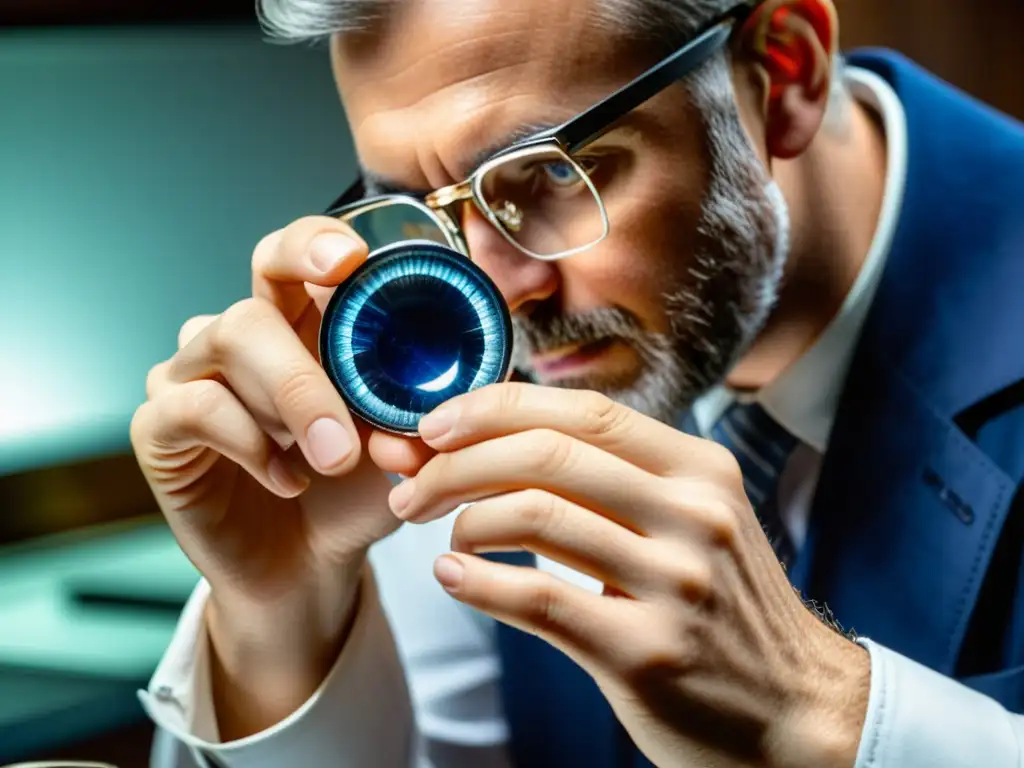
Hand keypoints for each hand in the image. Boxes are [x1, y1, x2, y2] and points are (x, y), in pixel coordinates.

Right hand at [130, 217, 430, 737]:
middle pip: (253, 300)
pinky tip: (285, 479)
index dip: (314, 244)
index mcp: (301, 324)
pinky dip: (247, 440)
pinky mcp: (161, 427)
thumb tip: (439, 413)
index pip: (293, 256)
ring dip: (292, 402)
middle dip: (307, 358)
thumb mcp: (401, 453)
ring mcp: (195, 376)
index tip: (347, 261)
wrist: (305, 569)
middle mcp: (242, 338)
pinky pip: (192, 405)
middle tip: (350, 415)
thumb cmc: (351, 496)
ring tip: (333, 459)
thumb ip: (420, 421)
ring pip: (226, 341)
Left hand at [390, 383, 870, 767]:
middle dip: (457, 463)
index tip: (437, 424)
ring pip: (533, 516)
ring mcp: (675, 583)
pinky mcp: (647, 652)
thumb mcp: (692, 521)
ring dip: (462, 519)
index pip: (582, 412)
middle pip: (546, 455)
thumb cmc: (723, 606)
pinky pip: (537, 598)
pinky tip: (452, 576)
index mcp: (700, 469)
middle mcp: (695, 515)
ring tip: (442, 535)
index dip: (496, 408)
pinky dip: (476, 581)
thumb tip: (492, 440)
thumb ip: (608, 480)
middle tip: (413, 487)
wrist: (795, 709)